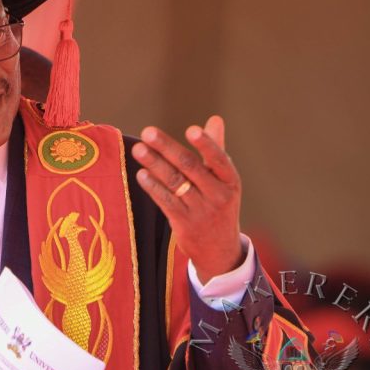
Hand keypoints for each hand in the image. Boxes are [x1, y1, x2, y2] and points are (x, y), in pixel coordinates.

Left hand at [132, 115, 242, 282]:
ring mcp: (201, 211)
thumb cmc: (220, 205)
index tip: (191, 129)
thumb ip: (216, 150)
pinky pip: (166, 201)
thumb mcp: (225, 181)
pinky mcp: (184, 224)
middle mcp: (218, 195)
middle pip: (190, 167)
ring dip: (154, 164)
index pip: (220, 160)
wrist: (220, 250)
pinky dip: (153, 186)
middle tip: (148, 132)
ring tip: (138, 149)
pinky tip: (141, 174)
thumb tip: (215, 119)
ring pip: (175, 183)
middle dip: (167, 148)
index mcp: (231, 181)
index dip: (206, 144)